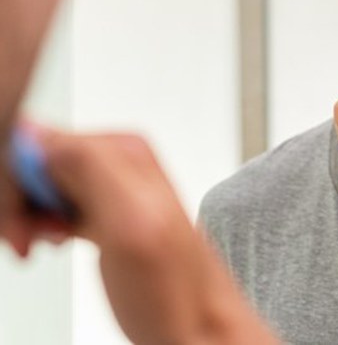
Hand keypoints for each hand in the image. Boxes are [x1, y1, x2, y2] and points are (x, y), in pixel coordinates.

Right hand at [1, 126, 277, 344]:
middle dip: (22, 201)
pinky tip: (56, 240)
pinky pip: (55, 201)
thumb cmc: (176, 289)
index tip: (22, 224)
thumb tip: (38, 133)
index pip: (39, 140)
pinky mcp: (104, 209)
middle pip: (37, 160)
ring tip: (46, 243)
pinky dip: (43, 223)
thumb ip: (88, 168)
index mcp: (123, 149)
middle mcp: (118, 160)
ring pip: (41, 183)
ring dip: (30, 215)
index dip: (18, 184)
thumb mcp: (130, 222)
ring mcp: (111, 186)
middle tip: (29, 240)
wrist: (199, 326)